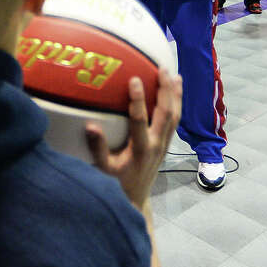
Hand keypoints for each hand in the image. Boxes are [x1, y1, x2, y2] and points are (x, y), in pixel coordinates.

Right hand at [86, 70, 182, 207]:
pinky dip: (177, 103)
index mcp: (140, 149)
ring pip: (175, 116)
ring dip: (175, 95)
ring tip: (173, 74)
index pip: (140, 121)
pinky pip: (175, 120)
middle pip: (166, 114)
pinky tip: (176, 89)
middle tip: (162, 69)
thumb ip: (98, 148)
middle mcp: (156, 144)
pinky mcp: (166, 143)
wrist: (136, 198)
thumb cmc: (117, 182)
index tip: (134, 80)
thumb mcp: (104, 168)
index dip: (138, 100)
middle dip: (165, 90)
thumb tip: (90, 126)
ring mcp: (164, 144)